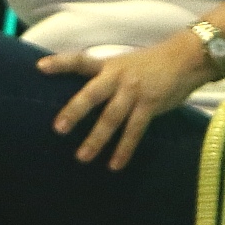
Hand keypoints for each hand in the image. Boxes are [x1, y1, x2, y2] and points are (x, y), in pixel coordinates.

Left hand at [40, 35, 209, 170]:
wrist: (185, 59)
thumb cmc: (152, 64)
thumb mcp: (124, 64)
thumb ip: (106, 78)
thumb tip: (86, 96)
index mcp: (108, 65)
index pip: (80, 61)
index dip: (60, 63)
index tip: (39, 67)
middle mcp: (118, 76)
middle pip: (92, 94)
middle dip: (75, 111)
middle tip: (58, 128)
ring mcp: (133, 91)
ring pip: (111, 118)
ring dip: (96, 139)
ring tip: (82, 157)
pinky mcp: (150, 104)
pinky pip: (134, 130)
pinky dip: (124, 149)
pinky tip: (114, 165)